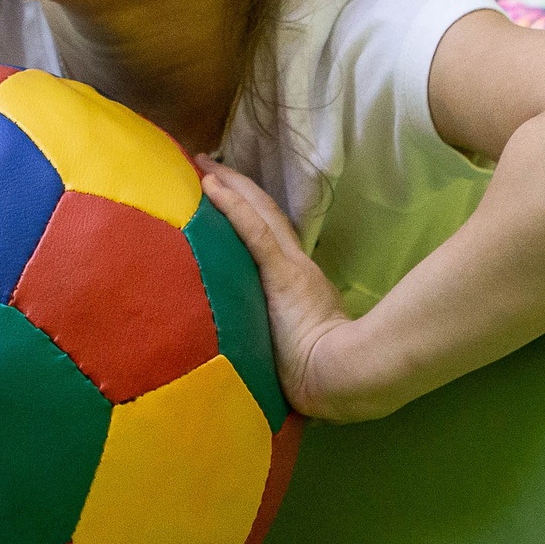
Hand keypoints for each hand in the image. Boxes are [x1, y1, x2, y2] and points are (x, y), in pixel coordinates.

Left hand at [195, 156, 354, 421]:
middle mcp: (295, 266)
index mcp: (299, 281)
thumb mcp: (294, 348)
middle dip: (237, 187)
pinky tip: (211, 186)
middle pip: (264, 215)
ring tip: (204, 165)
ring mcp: (289, 268)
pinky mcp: (283, 275)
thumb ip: (275, 336)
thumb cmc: (322, 375)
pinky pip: (254, 232)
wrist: (340, 379)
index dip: (248, 211)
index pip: (270, 237)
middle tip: (207, 163)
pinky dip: (233, 207)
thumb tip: (253, 346)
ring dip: (230, 186)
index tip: (224, 192)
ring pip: (258, 214)